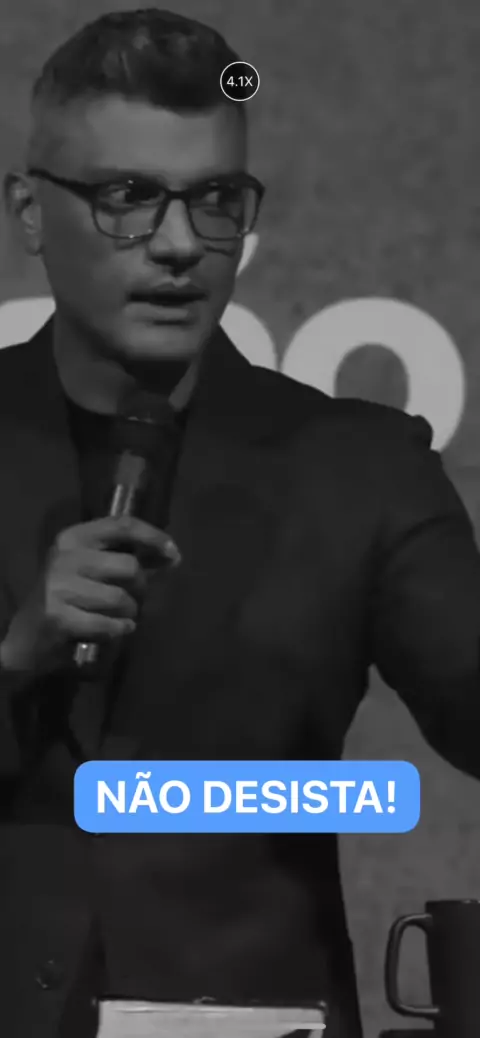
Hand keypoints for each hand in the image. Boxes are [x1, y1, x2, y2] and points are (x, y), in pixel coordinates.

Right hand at [0, 515, 180, 675]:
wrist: (27, 639)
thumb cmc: (67, 599)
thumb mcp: (90, 570)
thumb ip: (125, 559)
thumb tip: (171, 556)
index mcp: (74, 537)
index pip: (122, 525)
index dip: (154, 537)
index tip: (174, 555)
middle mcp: (65, 556)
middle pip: (129, 566)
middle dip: (140, 588)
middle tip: (134, 600)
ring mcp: (59, 586)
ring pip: (121, 598)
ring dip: (129, 614)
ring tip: (119, 618)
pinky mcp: (59, 617)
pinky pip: (110, 624)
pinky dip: (119, 630)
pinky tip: (114, 630)